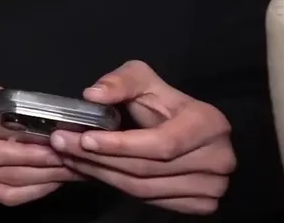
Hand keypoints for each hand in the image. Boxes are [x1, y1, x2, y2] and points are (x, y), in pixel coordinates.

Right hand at [0, 76, 82, 205]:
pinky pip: (1, 196)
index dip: (26, 153)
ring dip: (40, 185)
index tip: (54, 147)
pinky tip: (49, 183)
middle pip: (5, 175)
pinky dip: (28, 194)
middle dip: (42, 170)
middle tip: (73, 160)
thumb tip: (6, 95)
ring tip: (68, 173)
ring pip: (5, 191)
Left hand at [49, 60, 235, 214]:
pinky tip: (94, 171)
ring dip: (101, 175)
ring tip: (71, 157)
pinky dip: (117, 187)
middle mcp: (219, 159)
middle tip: (63, 145)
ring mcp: (213, 186)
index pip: (161, 143)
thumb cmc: (164, 103)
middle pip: (148, 169)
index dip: (121, 145)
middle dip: (99, 159)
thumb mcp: (143, 80)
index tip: (86, 139)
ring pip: (145, 190)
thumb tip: (93, 95)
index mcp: (210, 124)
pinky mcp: (201, 204)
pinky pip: (151, 202)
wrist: (186, 129)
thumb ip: (120, 82)